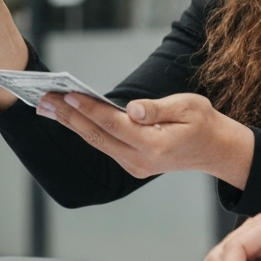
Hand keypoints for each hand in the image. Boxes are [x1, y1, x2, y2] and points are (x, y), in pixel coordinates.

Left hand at [38, 92, 254, 186]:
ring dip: (72, 123)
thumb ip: (158, 109)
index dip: (89, 109)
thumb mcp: (189, 106)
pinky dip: (85, 129)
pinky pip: (104, 145)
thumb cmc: (204, 123)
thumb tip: (132, 109)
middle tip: (44, 100)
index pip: (113, 125)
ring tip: (49, 107)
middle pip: (97, 136)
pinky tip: (71, 116)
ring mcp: (134, 165)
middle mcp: (140, 160)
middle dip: (69, 117)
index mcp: (155, 145)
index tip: (68, 95)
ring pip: (96, 142)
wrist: (216, 150)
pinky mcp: (132, 164)